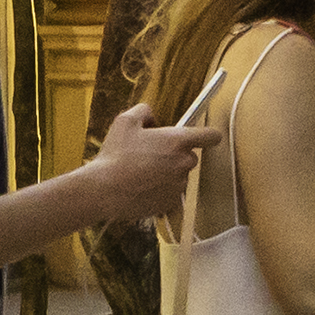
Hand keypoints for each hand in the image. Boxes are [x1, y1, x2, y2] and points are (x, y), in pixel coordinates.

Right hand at [77, 98, 215, 217]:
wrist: (104, 190)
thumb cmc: (115, 154)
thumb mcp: (125, 121)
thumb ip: (144, 111)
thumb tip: (152, 118)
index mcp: (178, 141)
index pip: (210, 136)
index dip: (209, 135)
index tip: (206, 136)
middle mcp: (184, 163)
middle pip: (190, 156)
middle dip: (175, 155)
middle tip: (150, 154)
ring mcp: (179, 184)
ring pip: (178, 175)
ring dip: (166, 173)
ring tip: (141, 173)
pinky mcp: (171, 202)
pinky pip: (170, 193)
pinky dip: (160, 190)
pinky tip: (141, 186)